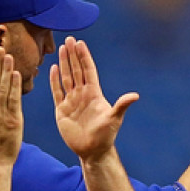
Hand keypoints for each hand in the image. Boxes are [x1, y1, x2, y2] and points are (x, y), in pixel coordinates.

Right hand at [51, 37, 138, 161]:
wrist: (92, 151)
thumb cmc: (105, 136)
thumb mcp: (114, 118)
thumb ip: (122, 105)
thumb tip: (135, 96)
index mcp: (94, 94)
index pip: (88, 70)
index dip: (84, 57)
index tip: (80, 43)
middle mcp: (82, 94)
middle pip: (76, 70)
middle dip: (72, 55)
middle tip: (69, 39)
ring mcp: (72, 101)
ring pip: (66, 78)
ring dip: (64, 63)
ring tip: (61, 48)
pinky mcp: (62, 110)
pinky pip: (57, 92)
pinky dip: (54, 80)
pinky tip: (53, 68)